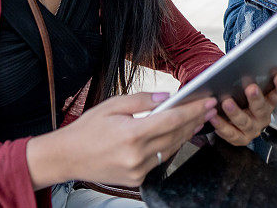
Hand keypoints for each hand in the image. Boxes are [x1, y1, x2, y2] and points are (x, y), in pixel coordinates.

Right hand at [28, 92, 216, 188]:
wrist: (67, 157)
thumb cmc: (87, 128)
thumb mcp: (113, 105)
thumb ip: (143, 100)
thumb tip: (168, 97)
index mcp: (132, 134)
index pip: (172, 119)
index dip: (193, 110)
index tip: (207, 101)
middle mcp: (137, 155)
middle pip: (176, 135)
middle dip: (195, 120)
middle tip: (209, 107)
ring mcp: (137, 170)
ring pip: (171, 149)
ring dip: (187, 134)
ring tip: (198, 119)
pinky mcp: (136, 179)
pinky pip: (160, 160)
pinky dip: (171, 146)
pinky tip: (178, 135)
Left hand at [209, 72, 276, 145]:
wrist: (230, 121)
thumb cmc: (239, 99)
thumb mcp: (245, 88)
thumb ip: (246, 78)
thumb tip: (237, 64)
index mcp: (268, 101)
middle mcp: (262, 116)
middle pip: (262, 108)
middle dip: (256, 98)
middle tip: (251, 88)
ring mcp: (252, 129)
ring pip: (245, 122)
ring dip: (236, 112)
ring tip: (227, 103)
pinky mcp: (240, 139)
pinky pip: (230, 133)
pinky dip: (221, 125)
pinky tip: (213, 117)